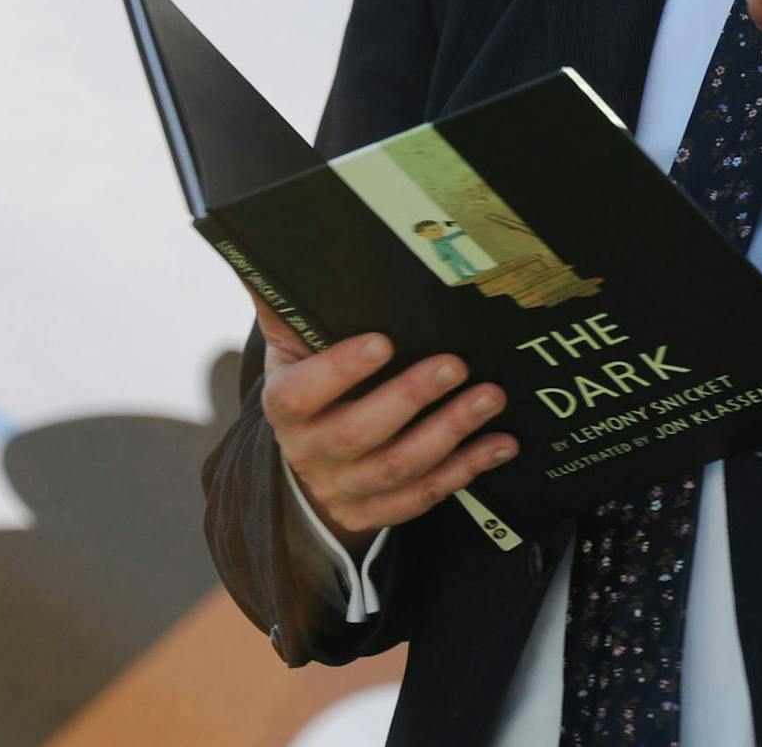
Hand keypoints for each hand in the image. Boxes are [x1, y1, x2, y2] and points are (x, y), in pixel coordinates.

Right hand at [254, 296, 517, 553]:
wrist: (306, 465)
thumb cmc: (309, 388)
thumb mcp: (291, 348)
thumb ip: (285, 305)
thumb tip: (261, 249)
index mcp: (286, 406)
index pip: (304, 392)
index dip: (341, 370)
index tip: (383, 341)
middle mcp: (311, 452)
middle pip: (359, 431)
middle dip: (413, 396)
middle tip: (455, 364)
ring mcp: (344, 488)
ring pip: (400, 466)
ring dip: (451, 431)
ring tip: (490, 397)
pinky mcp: (376, 512)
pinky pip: (424, 496)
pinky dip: (466, 469)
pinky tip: (500, 444)